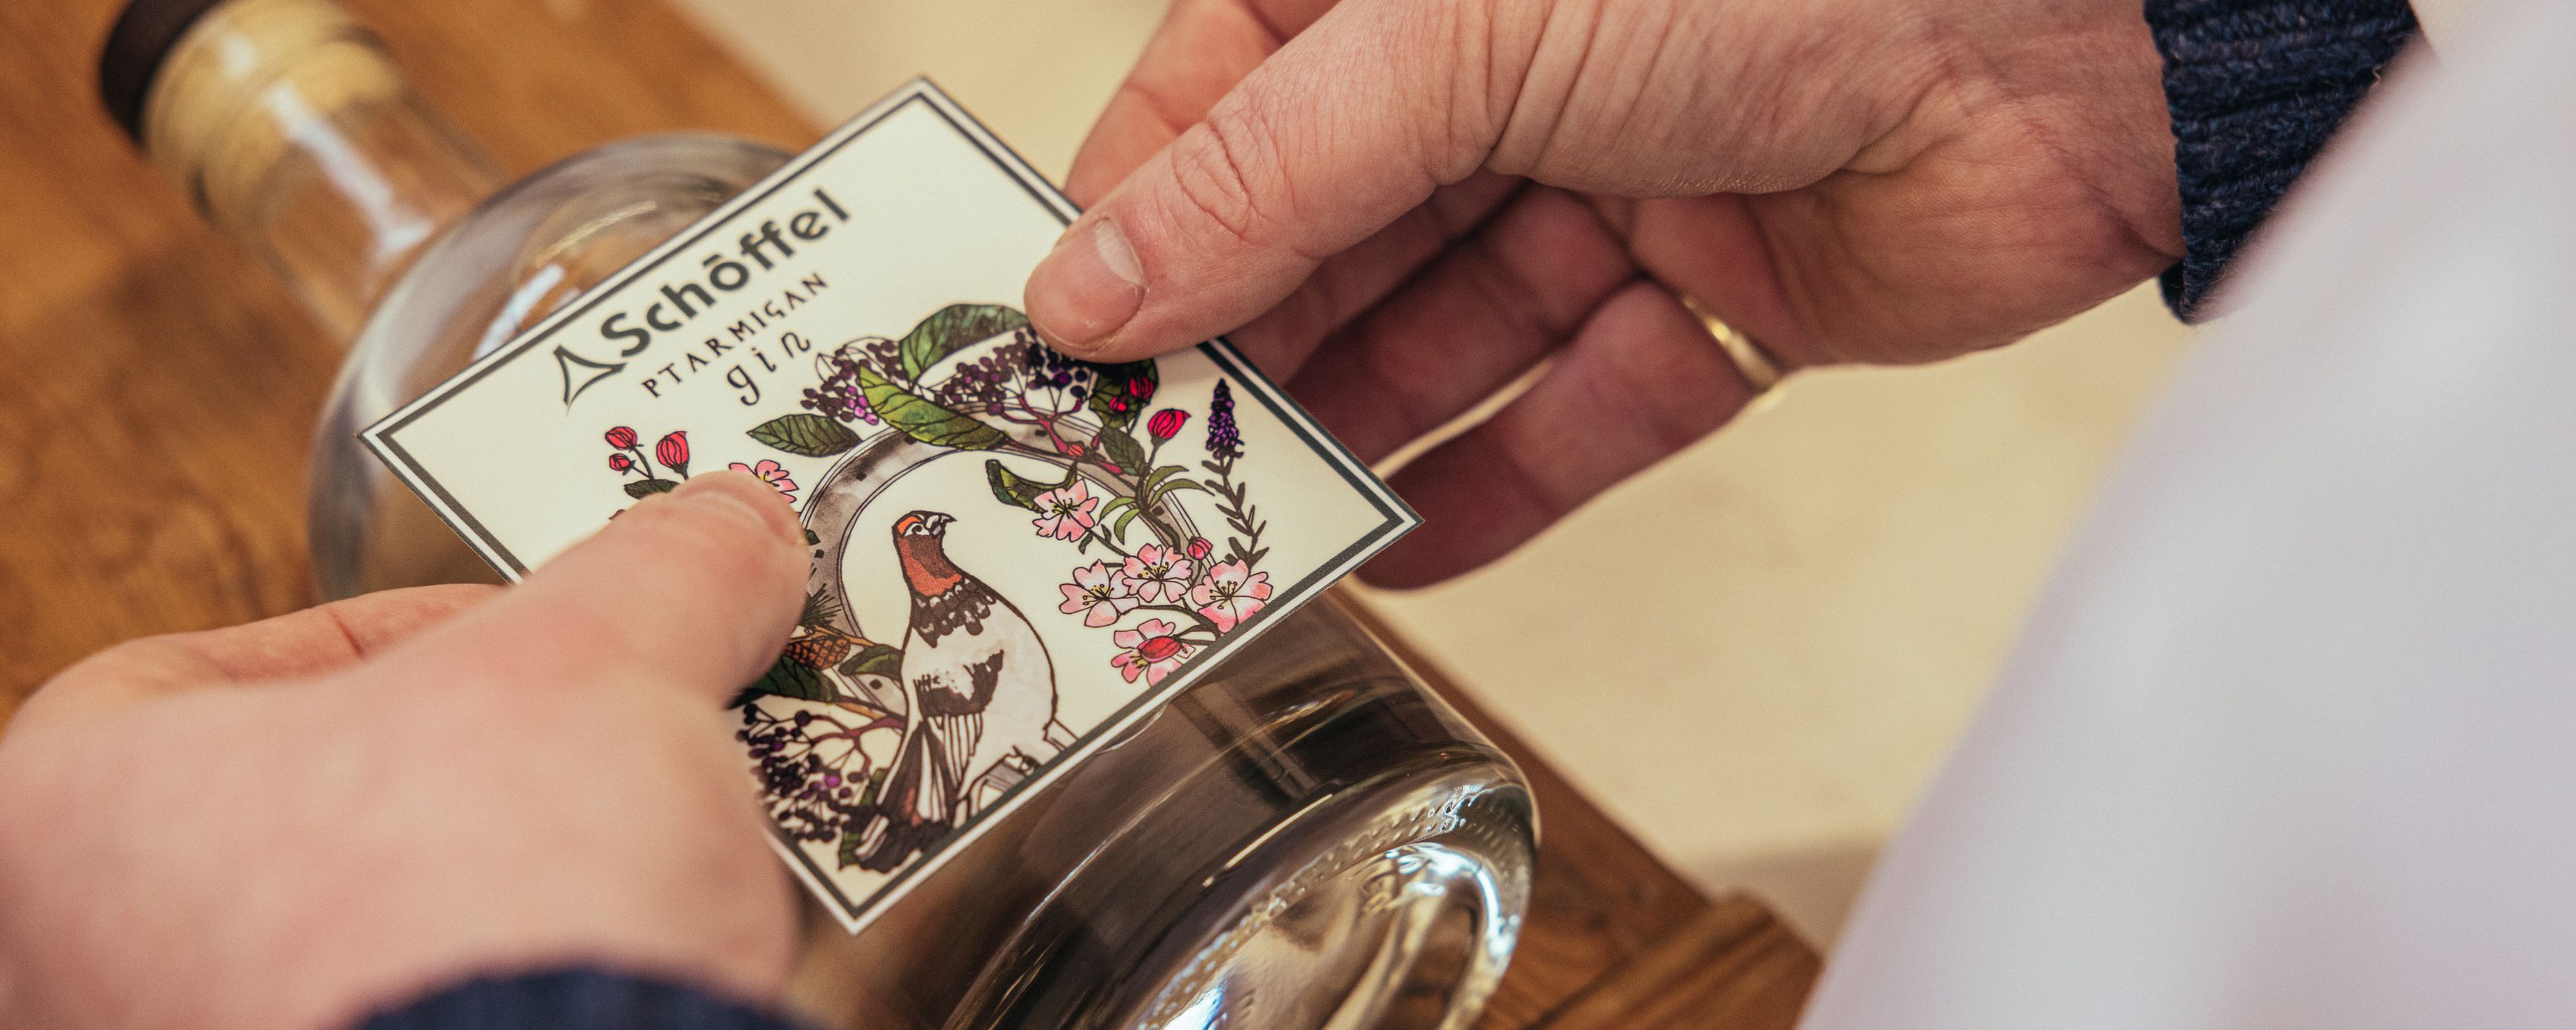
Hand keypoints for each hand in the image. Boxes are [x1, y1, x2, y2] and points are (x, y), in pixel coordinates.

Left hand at [0, 473, 808, 1029]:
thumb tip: (728, 530)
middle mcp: (102, 969)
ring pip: (378, 933)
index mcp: (74, 821)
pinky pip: (436, 1027)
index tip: (515, 631)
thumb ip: (660, 571)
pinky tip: (635, 949)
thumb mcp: (602, 664)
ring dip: (517, 881)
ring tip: (650, 840)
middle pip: (312, 805)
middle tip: (599, 727)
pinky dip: (528, 986)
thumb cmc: (477, 913)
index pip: (197, 668)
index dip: (385, 627)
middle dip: (481, 762)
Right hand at [1026, 0, 2180, 584]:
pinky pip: (1580, 414)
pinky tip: (1404, 549)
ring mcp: (1618, 188)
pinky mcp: (1717, 304)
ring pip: (1448, 336)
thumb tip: (1100, 277)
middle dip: (1248, 345)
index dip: (1147, 215)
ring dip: (1355, 433)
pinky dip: (1501, 487)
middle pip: (1336, 233)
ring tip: (1253, 527)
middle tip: (1146, 459)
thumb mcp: (1465, 34)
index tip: (1062, 331)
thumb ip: (1274, 167)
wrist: (2080, 35)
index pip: (1231, 94)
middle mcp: (1519, 74)